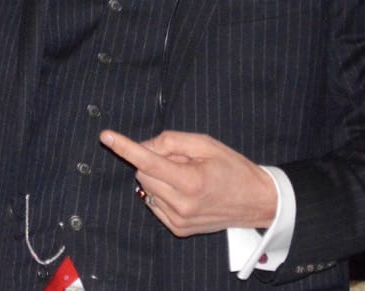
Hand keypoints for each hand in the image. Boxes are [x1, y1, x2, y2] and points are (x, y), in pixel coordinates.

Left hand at [100, 129, 276, 236]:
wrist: (258, 202)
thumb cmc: (233, 168)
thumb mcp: (206, 144)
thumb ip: (171, 142)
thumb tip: (143, 147)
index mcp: (190, 182)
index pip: (148, 161)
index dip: (125, 147)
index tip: (106, 136)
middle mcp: (182, 205)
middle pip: (143, 172)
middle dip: (154, 161)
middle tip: (181, 160)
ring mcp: (178, 220)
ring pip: (147, 188)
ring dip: (159, 178)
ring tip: (188, 177)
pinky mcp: (178, 229)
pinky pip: (154, 203)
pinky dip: (163, 193)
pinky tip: (185, 192)